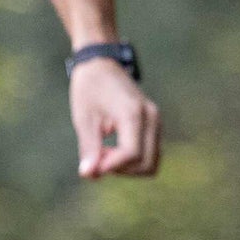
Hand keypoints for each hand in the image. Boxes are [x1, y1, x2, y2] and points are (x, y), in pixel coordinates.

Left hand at [70, 58, 160, 178]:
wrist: (101, 64)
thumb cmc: (90, 88)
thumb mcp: (84, 119)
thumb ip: (89, 149)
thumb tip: (89, 175)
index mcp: (134, 113)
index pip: (131, 154)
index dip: (110, 166)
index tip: (91, 164)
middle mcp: (151, 118)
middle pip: (146, 165)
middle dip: (120, 170)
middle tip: (97, 157)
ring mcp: (155, 121)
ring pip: (151, 163)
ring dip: (126, 168)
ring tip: (104, 153)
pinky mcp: (153, 125)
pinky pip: (148, 155)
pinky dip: (131, 161)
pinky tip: (111, 150)